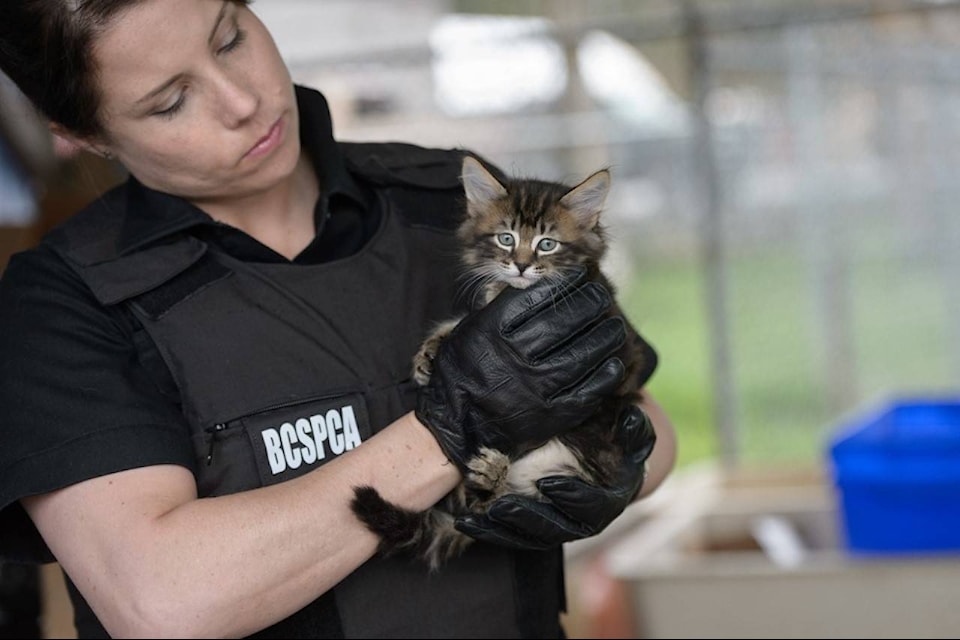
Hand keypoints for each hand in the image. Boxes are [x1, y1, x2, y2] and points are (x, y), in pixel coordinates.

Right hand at [415, 267, 625, 471]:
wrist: (457, 424)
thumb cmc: (466, 369)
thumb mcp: (473, 329)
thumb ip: (502, 307)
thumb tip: (541, 285)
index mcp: (491, 331)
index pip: (536, 298)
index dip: (564, 284)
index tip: (580, 275)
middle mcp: (513, 357)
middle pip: (563, 323)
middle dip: (590, 305)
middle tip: (603, 297)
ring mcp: (533, 387)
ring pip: (581, 355)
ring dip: (604, 338)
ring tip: (615, 327)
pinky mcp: (549, 415)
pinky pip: (585, 392)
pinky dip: (604, 376)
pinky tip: (614, 363)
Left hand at [453, 404, 655, 548]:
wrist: (606, 456)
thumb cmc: (616, 438)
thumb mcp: (629, 429)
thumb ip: (633, 428)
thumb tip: (632, 418)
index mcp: (607, 501)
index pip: (589, 507)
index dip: (570, 495)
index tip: (547, 482)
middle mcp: (581, 521)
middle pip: (553, 529)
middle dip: (526, 520)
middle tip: (500, 508)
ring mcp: (557, 527)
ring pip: (528, 537)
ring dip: (500, 530)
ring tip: (472, 519)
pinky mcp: (534, 526)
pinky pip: (511, 534)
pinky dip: (488, 529)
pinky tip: (464, 519)